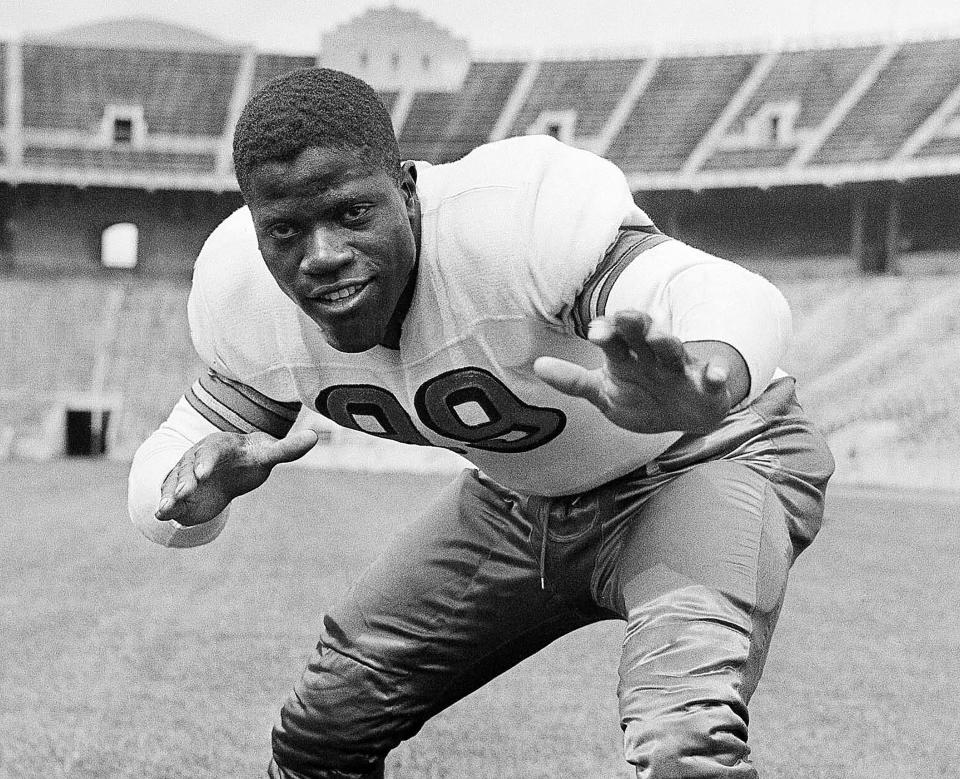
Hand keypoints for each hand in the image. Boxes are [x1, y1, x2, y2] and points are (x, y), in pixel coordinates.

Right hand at [155, 428, 318, 525]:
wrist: (228, 469)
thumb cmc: (249, 458)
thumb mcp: (267, 454)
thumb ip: (288, 448)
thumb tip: (315, 436)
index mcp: (219, 445)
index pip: (211, 451)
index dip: (207, 461)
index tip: (204, 473)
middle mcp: (197, 458)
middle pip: (189, 467)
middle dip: (186, 479)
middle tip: (185, 492)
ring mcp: (185, 475)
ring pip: (176, 482)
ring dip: (171, 494)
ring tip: (167, 507)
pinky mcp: (179, 492)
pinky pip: (170, 497)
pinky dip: (164, 505)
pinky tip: (160, 515)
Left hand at [533, 310, 742, 434]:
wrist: (685, 417)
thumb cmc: (641, 399)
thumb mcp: (603, 394)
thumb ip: (573, 381)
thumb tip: (537, 365)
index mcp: (626, 356)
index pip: (613, 337)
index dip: (606, 332)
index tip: (594, 332)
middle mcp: (652, 356)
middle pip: (643, 333)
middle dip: (635, 324)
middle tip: (624, 318)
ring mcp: (681, 369)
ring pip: (675, 350)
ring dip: (668, 343)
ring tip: (660, 339)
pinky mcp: (707, 386)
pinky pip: (713, 378)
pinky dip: (716, 375)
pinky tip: (715, 375)